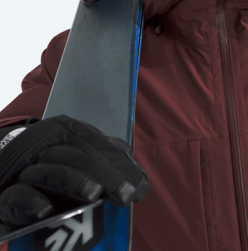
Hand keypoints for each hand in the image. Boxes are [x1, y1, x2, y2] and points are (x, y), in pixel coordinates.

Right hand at [0, 115, 149, 224]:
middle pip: (77, 156)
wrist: (0, 163)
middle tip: (126, 194)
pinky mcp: (4, 194)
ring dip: (73, 182)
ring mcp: (23, 168)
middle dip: (104, 174)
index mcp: (64, 132)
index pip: (94, 143)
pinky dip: (30, 202)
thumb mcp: (75, 152)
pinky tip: (45, 211)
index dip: (118, 163)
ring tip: (94, 194)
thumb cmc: (48, 163)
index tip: (138, 185)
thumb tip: (135, 173)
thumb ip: (103, 157)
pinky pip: (16, 196)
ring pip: (49, 170)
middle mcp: (45, 145)